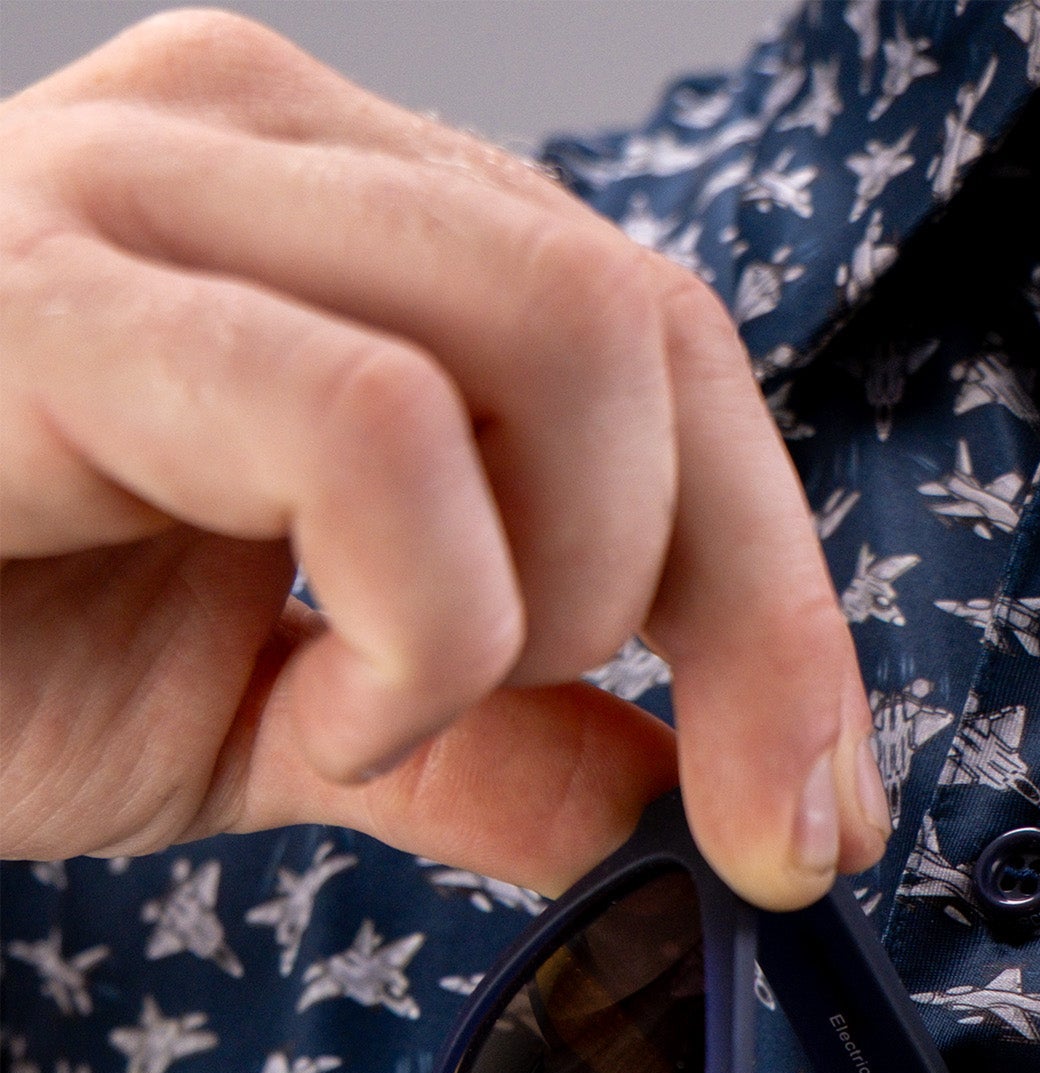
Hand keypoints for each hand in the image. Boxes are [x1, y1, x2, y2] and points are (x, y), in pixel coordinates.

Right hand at [0, 8, 888, 904]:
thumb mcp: (293, 716)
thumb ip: (501, 743)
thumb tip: (695, 811)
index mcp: (350, 217)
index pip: (676, 346)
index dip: (791, 601)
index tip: (818, 813)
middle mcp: (274, 146)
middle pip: (667, 332)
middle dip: (748, 626)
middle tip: (698, 808)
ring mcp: (164, 189)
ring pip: (568, 346)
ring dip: (543, 612)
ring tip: (377, 709)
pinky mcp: (67, 296)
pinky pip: (380, 436)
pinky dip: (416, 629)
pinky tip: (307, 699)